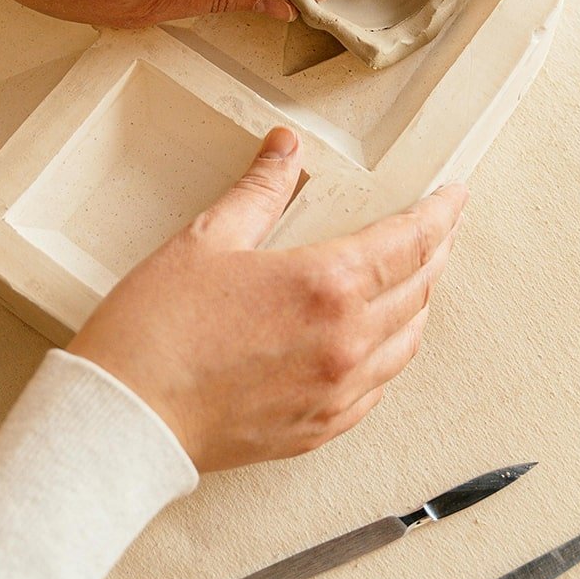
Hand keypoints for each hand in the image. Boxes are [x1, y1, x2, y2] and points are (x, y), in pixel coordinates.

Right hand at [69, 127, 466, 470]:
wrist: (125, 421)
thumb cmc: (156, 333)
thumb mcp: (208, 240)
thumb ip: (260, 191)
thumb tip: (285, 150)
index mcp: (326, 286)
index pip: (411, 240)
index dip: (441, 213)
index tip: (454, 197)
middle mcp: (347, 342)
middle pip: (420, 288)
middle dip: (436, 251)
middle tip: (440, 229)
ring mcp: (337, 392)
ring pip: (407, 342)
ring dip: (419, 303)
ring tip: (416, 279)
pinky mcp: (319, 428)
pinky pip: (378, 387)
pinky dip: (390, 355)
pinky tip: (377, 343)